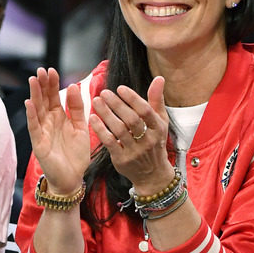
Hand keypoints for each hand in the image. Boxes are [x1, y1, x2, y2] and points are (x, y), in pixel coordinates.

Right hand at [25, 68, 90, 194]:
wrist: (73, 178)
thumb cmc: (76, 154)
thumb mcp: (81, 127)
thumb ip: (78, 108)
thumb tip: (74, 87)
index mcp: (60, 118)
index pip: (54, 97)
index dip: (53, 84)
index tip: (53, 70)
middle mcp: (49, 122)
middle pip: (44, 100)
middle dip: (43, 85)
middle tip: (42, 70)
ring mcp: (42, 132)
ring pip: (37, 110)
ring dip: (35, 95)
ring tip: (33, 80)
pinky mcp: (39, 143)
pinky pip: (34, 127)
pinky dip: (31, 115)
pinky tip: (30, 103)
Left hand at [89, 76, 172, 192]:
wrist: (153, 174)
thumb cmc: (155, 142)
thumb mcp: (160, 121)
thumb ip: (157, 100)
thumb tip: (159, 78)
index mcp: (158, 128)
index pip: (146, 110)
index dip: (132, 98)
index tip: (120, 88)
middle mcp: (148, 140)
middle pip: (131, 119)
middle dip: (116, 104)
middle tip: (103, 92)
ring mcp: (135, 151)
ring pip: (119, 130)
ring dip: (106, 114)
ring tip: (96, 102)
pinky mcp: (122, 159)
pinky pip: (110, 142)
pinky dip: (100, 130)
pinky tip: (92, 118)